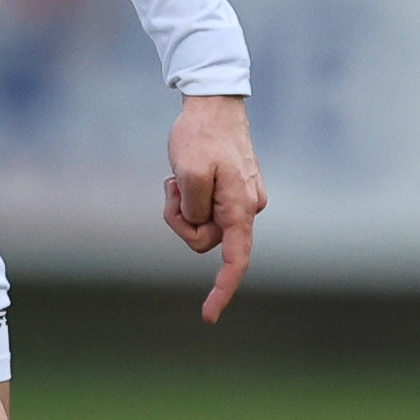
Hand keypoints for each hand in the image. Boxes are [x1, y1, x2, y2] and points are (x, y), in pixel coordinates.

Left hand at [162, 93, 264, 322]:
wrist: (213, 103)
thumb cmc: (201, 135)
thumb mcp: (189, 173)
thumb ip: (195, 209)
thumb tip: (199, 225)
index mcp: (241, 208)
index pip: (235, 261)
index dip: (222, 291)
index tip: (208, 316)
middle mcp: (247, 208)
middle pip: (206, 240)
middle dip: (182, 222)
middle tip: (171, 188)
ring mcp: (240, 200)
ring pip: (202, 224)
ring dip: (183, 207)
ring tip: (177, 177)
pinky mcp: (231, 192)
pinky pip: (204, 209)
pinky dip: (188, 198)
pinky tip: (183, 174)